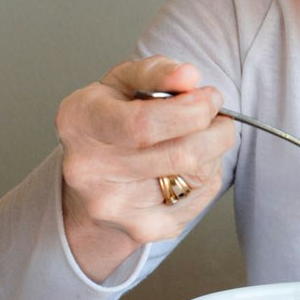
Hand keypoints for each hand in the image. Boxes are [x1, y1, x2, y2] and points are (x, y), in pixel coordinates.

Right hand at [56, 55, 235, 281]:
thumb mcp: (127, 80)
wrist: (93, 171)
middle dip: (216, 130)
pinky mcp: (136, 228)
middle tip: (218, 117)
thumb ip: (159, 71)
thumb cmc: (114, 114)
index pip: (145, 124)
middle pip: (180, 154)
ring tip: (202, 137)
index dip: (192, 110)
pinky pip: (196, 201)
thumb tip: (190, 76)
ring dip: (214, 152)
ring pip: (194, 177)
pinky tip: (191, 165)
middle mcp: (88, 168)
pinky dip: (208, 180)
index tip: (210, 97)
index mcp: (81, 120)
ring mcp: (110, 204)